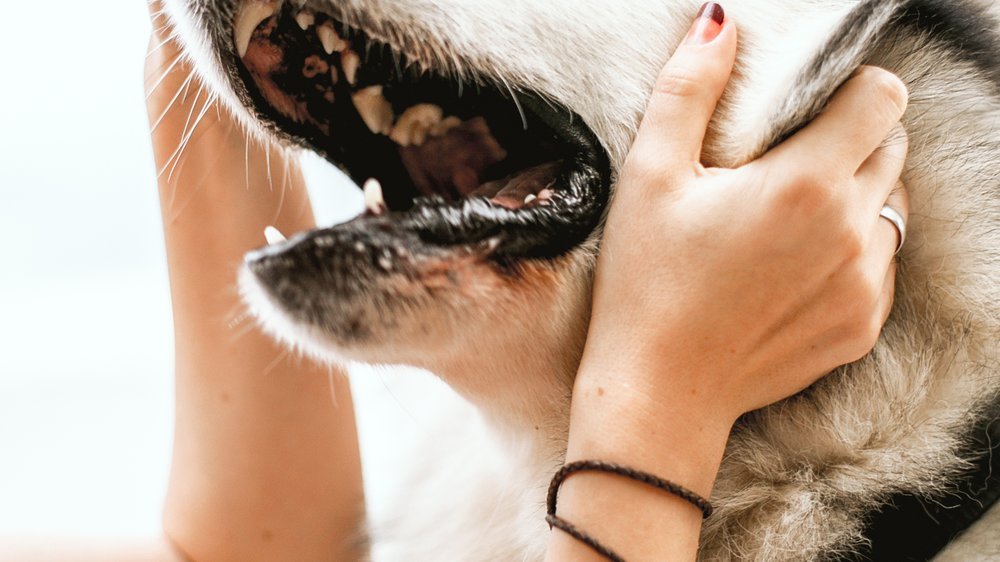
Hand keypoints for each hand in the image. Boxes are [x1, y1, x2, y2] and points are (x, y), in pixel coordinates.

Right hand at [546, 8, 908, 560]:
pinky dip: (852, 252)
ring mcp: (865, 285)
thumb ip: (688, 90)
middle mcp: (852, 231)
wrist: (660, 391)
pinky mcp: (862, 326)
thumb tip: (719, 22)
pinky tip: (792, 268)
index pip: (881, 97)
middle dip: (850, 140)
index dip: (849, 89)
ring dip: (854, 196)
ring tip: (788, 220)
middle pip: (891, 148)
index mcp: (805, 183)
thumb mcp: (650, 177)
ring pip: (890, 207)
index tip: (808, 109)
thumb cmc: (646, 283)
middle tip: (785, 166)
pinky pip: (882, 265)